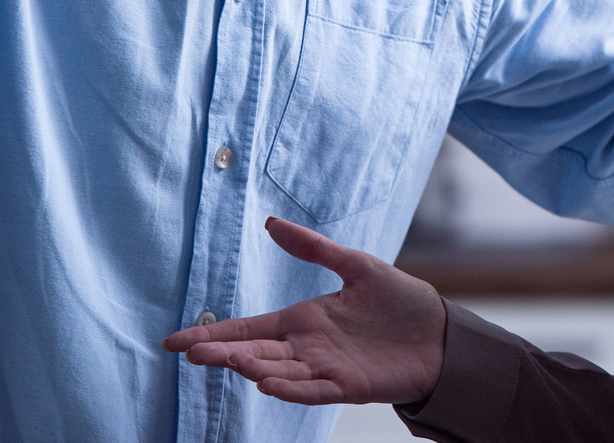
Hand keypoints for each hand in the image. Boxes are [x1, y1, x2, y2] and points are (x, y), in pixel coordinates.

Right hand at [162, 218, 446, 405]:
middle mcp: (306, 348)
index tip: (174, 343)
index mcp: (302, 320)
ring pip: (279, 372)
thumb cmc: (399, 302)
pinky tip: (268, 383)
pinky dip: (291, 388)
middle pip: (254, 352)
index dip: (213, 335)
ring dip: (253, 368)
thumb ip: (313, 248)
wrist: (439, 333)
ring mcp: (325, 369)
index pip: (248, 329)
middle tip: (190, 352)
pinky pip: (314, 390)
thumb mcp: (356, 265)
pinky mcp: (348, 386)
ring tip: (228, 360)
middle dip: (223, 352)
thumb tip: (271, 223)